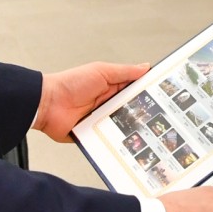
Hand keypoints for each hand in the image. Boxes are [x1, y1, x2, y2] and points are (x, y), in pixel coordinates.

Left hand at [32, 62, 149, 140]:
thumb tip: (145, 67)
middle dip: (144, 113)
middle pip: (132, 110)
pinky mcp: (94, 134)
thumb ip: (124, 71)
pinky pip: (109, 139)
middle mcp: (108, 104)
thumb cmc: (70, 84)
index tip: (165, 96)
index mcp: (112, 87)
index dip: (149, 92)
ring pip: (123, 126)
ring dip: (131, 128)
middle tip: (160, 118)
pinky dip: (116, 141)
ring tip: (148, 133)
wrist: (47, 105)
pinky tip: (128, 144)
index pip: (135, 90)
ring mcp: (102, 120)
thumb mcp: (101, 72)